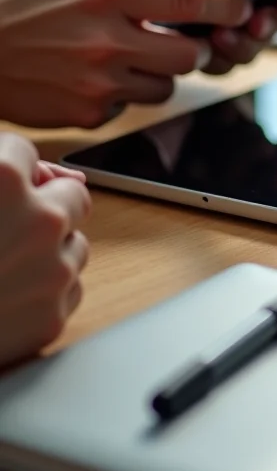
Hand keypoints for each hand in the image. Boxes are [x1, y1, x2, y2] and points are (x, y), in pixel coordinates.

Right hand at [0, 0, 251, 127]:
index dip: (225, 4)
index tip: (241, 6)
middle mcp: (107, 42)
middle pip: (188, 54)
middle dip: (193, 46)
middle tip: (178, 37)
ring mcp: (99, 82)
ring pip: (166, 86)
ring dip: (162, 72)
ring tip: (134, 54)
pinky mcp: (90, 113)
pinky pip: (133, 106)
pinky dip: (128, 93)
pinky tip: (104, 75)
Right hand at [0, 134, 89, 368]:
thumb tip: (52, 173)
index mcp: (2, 178)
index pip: (24, 152)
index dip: (1, 175)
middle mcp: (40, 220)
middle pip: (72, 196)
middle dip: (43, 209)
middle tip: (1, 233)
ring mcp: (52, 271)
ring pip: (75, 245)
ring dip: (46, 254)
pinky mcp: (52, 318)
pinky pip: (68, 291)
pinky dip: (42, 295)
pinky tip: (0, 302)